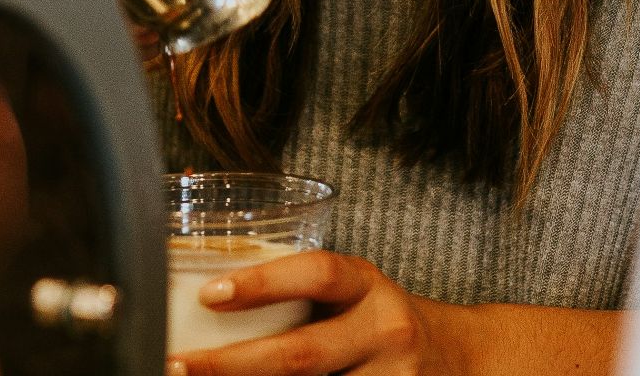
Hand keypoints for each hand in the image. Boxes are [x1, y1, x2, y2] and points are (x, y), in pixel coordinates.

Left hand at [169, 251, 460, 375]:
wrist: (463, 359)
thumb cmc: (381, 323)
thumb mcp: (354, 294)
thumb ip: (300, 296)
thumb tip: (203, 305)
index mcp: (368, 287)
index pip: (318, 273)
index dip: (263, 282)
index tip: (209, 294)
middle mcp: (384, 332)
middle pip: (301, 354)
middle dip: (230, 365)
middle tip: (177, 365)